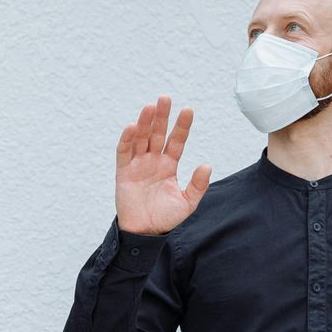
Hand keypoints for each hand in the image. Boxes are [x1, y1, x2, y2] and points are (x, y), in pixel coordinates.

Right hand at [115, 97, 213, 235]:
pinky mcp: (123, 172)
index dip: (182, 126)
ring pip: (141, 138)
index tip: (188, 110)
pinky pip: (124, 152)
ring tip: (150, 107)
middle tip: (165, 98)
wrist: (145, 232)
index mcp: (169, 165)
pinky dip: (127, 140)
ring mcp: (137, 164)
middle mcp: (153, 160)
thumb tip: (207, 165)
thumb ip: (197, 185)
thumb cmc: (165, 217)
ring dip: (145, 123)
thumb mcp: (187, 202)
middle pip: (158, 134)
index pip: (176, 141)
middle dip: (162, 116)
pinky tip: (133, 127)